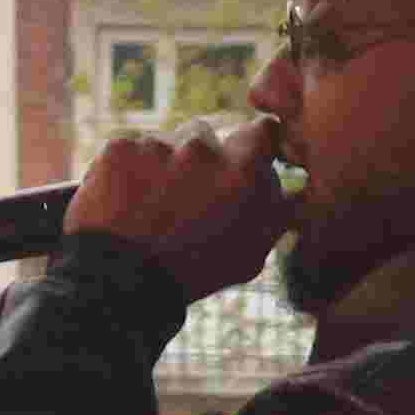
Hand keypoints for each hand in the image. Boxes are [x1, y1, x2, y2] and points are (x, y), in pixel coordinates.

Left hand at [63, 119, 300, 302]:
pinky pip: (130, 148)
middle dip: (199, 158)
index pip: (261, 131)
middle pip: (206, 134)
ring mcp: (158, 144)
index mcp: (243, 170)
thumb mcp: (251, 252)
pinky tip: (125, 201)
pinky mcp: (120, 147)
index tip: (239, 157)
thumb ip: (276, 212)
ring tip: (150, 205)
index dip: (250, 143)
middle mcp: (203, 148)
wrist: (123, 283)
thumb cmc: (194, 272)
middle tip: (184, 196)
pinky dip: (128, 169)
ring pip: (165, 142)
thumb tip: (294, 190)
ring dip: (162, 163)